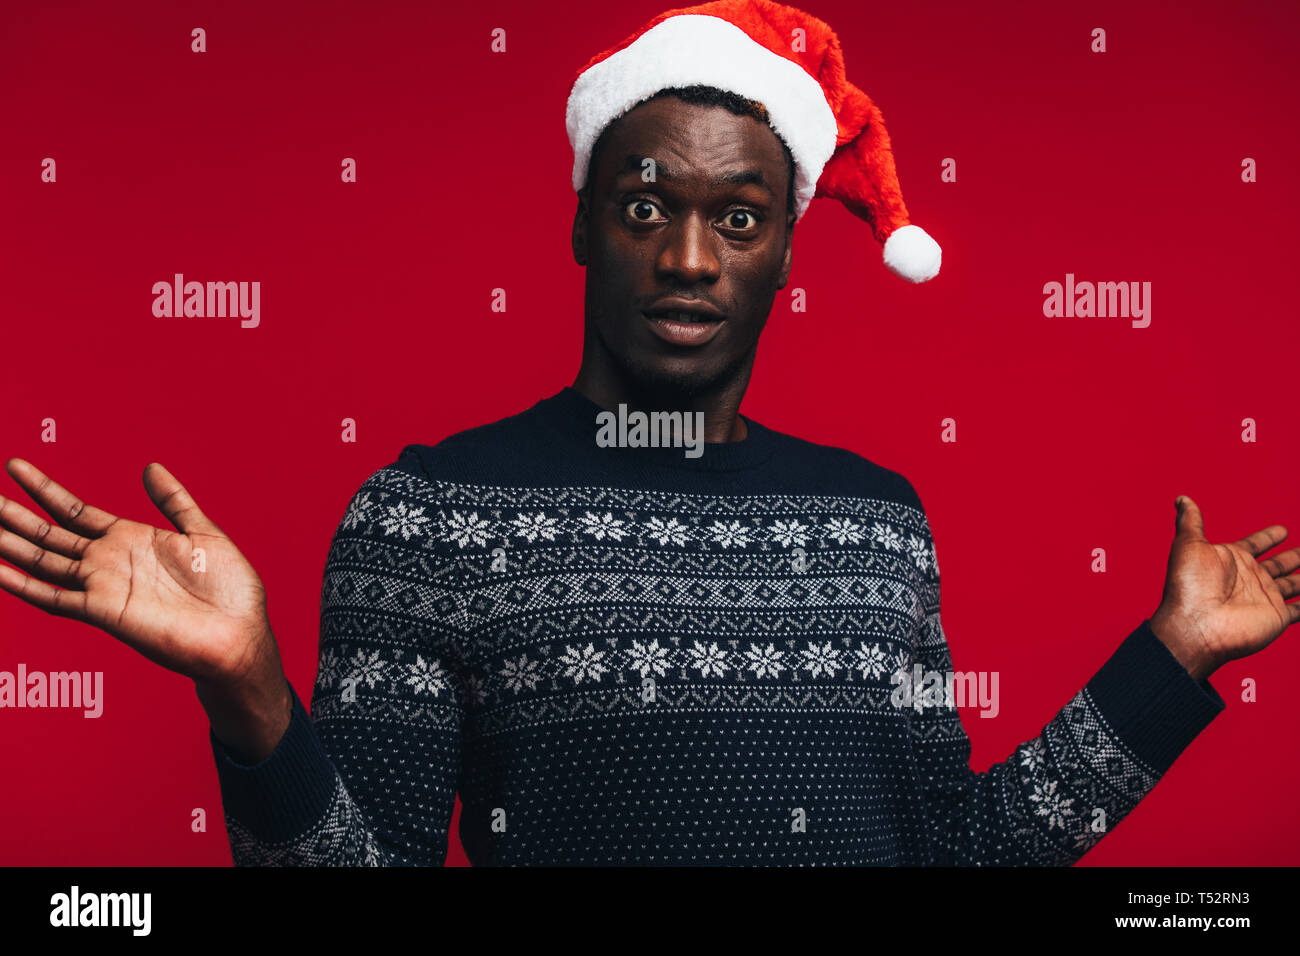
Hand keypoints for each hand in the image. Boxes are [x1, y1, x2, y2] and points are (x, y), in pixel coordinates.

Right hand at [0, 458, 289, 759]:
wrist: (241, 635)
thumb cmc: (230, 591)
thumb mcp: (202, 533)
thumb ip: (173, 501)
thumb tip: (150, 467)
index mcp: (131, 539)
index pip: (75, 511)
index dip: (44, 490)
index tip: (16, 467)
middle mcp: (109, 562)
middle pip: (48, 534)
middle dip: (13, 514)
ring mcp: (103, 586)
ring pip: (42, 560)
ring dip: (10, 544)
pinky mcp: (105, 612)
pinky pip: (54, 597)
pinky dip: (22, 584)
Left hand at [1149, 495, 1298, 681]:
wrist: (1196, 625)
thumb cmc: (1190, 585)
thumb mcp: (1189, 545)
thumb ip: (1191, 521)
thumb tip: (1182, 499)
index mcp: (1231, 560)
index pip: (1255, 545)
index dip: (1268, 537)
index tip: (1282, 530)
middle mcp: (1250, 579)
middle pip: (1278, 565)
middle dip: (1293, 557)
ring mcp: (1265, 598)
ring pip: (1293, 584)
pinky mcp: (1277, 617)